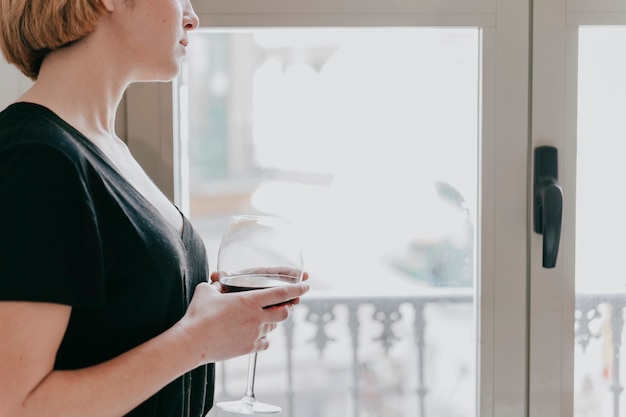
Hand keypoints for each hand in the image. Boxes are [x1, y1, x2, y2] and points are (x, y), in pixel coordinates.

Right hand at [179, 277, 308, 365]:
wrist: (192, 342)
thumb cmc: (198, 315)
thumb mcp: (207, 291)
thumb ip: (216, 285)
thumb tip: (216, 281)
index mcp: (250, 301)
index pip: (282, 293)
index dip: (297, 288)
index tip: (307, 285)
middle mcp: (257, 318)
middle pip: (284, 313)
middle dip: (286, 308)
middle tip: (283, 305)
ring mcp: (254, 334)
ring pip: (273, 327)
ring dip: (272, 322)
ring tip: (264, 318)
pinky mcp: (249, 348)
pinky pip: (265, 343)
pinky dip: (264, 338)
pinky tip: (257, 335)